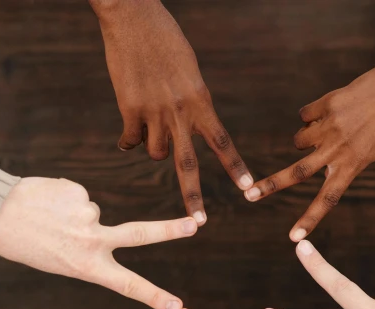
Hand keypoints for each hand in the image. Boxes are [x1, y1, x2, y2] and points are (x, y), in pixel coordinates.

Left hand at [0, 177, 196, 308]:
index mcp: (85, 265)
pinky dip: (63, 197)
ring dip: (73, 211)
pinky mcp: (78, 190)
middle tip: (196, 224)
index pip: (127, 284)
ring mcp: (86, 213)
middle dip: (172, 229)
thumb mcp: (57, 258)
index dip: (154, 296)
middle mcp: (91, 241)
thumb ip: (86, 247)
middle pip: (141, 234)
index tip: (178, 306)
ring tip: (46, 216)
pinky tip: (44, 202)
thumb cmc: (23, 242)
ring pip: (91, 210)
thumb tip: (100, 219)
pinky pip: (77, 194)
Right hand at [91, 0, 252, 223]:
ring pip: (156, 152)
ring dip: (155, 148)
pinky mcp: (128, 109)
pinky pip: (129, 141)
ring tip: (150, 129)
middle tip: (199, 222)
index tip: (249, 189)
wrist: (133, 18)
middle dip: (193, 196)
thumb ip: (191, 104)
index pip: (222, 141)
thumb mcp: (189, 72)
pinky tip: (126, 138)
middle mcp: (179, 112)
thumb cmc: (165, 40)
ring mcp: (152, 112)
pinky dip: (128, 142)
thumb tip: (181, 130)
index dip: (236, 167)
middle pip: (187, 164)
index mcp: (201, 101)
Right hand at [245, 53, 374, 240]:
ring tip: (331, 127)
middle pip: (297, 172)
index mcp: (354, 165)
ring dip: (306, 137)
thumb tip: (320, 155)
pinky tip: (334, 108)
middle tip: (248, 195)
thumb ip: (350, 159)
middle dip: (270, 186)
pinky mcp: (326, 104)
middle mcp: (338, 148)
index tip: (293, 238)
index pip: (328, 199)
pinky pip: (305, 115)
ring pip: (299, 139)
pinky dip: (313, 115)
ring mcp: (330, 126)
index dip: (309, 219)